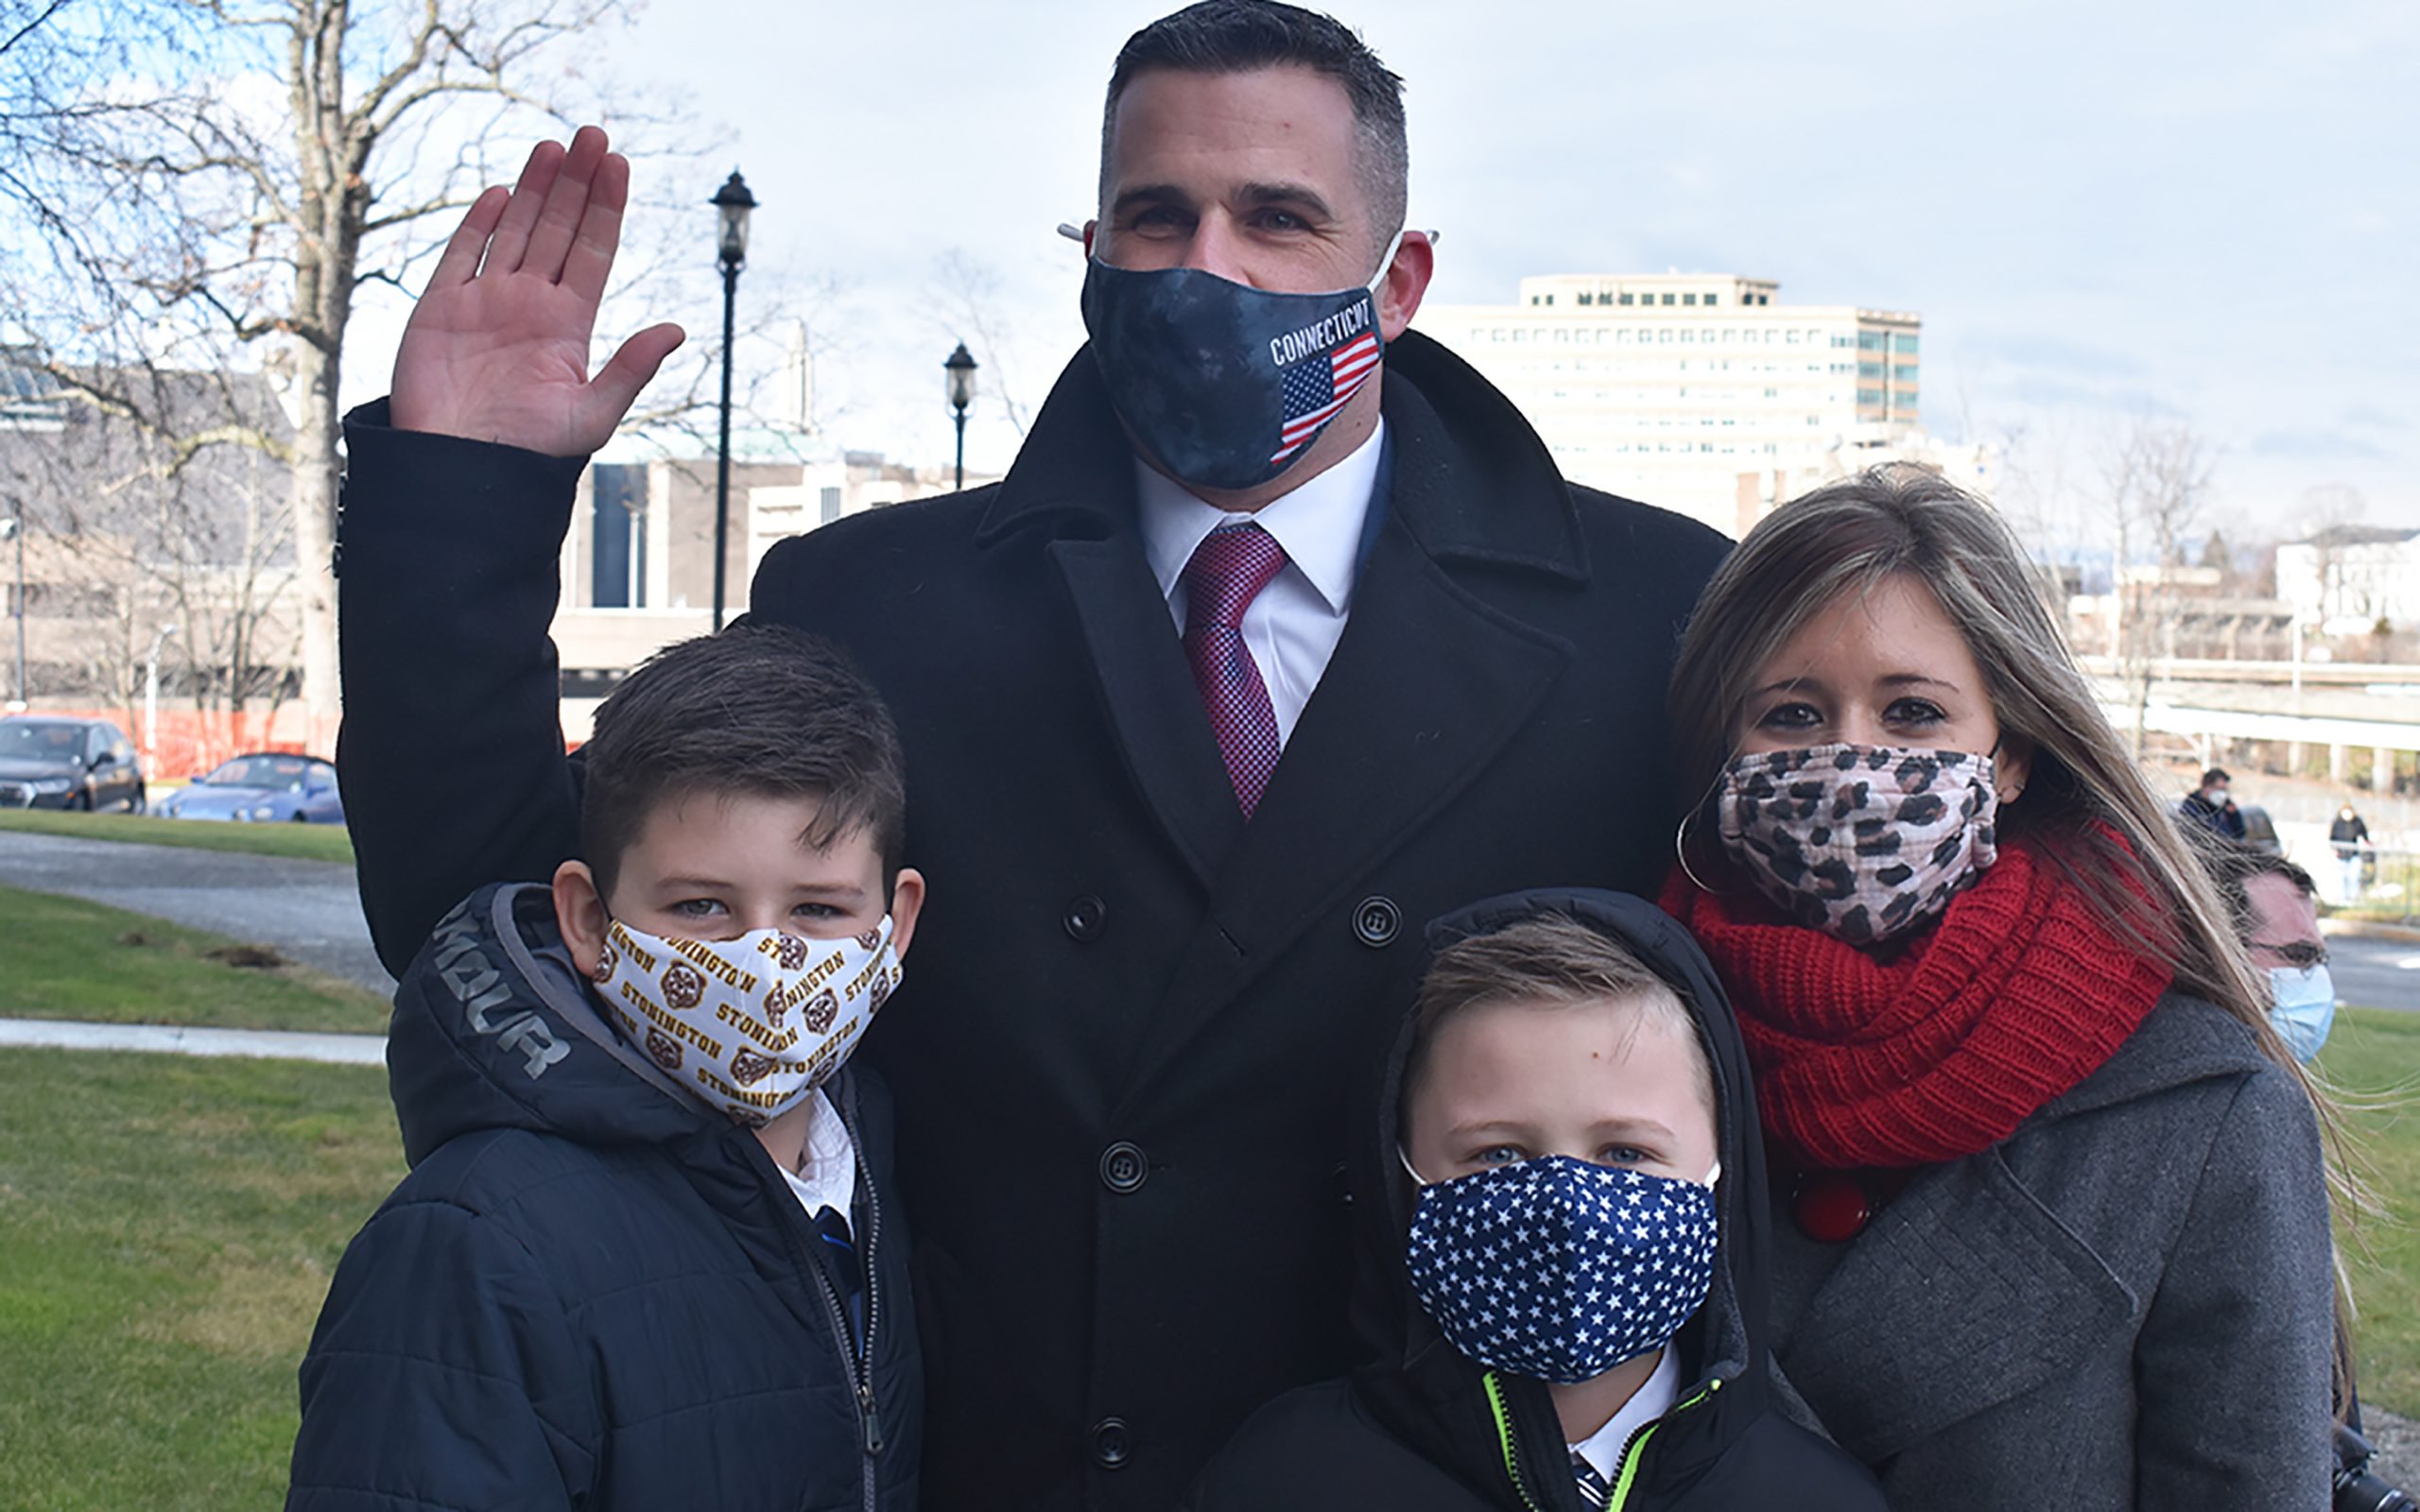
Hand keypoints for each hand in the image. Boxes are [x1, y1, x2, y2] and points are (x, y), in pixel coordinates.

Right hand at [390, 126, 684, 456]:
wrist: (461, 471)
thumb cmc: (531, 453)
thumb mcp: (593, 413)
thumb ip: (631, 369)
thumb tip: (678, 328)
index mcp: (569, 324)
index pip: (594, 251)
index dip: (607, 207)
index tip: (620, 165)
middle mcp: (530, 304)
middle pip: (558, 228)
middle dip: (577, 183)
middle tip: (594, 133)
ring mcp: (486, 302)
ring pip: (515, 230)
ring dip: (536, 189)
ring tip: (557, 146)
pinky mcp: (442, 308)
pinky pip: (463, 255)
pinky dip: (481, 224)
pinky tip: (503, 193)